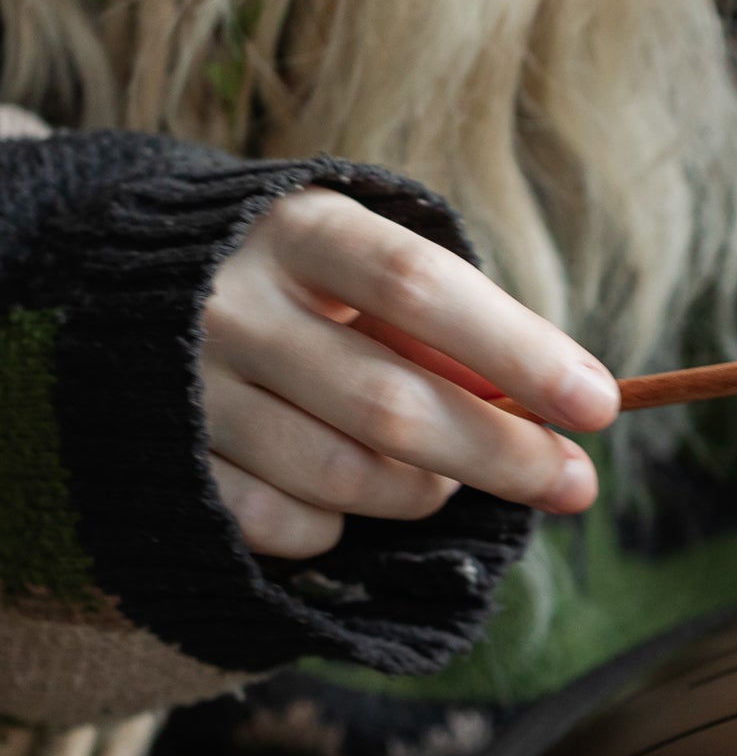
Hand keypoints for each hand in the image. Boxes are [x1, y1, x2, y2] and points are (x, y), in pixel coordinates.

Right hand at [201, 188, 618, 558]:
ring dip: (423, 493)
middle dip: (503, 456)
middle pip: (392, 404)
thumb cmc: (300, 284)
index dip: (518, 352)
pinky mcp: (164, 463)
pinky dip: (341, 525)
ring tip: (445, 478)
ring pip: (346, 478)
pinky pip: (287, 525)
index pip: (421, 288)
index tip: (599, 404)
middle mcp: (229, 304)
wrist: (119, 289)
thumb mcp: (365, 267)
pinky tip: (350, 496)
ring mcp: (187, 389)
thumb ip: (449, 325)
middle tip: (575, 485)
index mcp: (298, 230)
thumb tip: (568, 403)